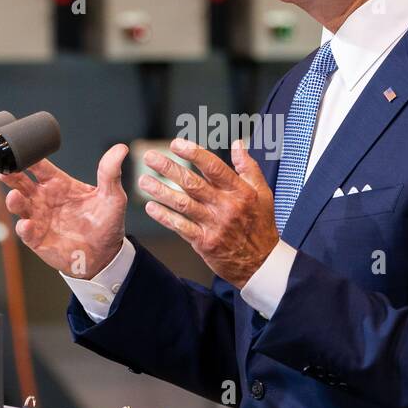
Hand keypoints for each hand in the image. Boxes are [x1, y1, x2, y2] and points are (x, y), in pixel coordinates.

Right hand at [1, 143, 127, 278]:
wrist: (105, 255)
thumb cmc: (106, 223)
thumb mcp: (112, 196)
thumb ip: (110, 173)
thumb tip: (120, 149)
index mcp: (58, 184)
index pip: (39, 166)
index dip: (30, 158)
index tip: (23, 152)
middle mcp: (44, 198)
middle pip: (21, 182)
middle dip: (12, 176)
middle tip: (6, 170)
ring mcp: (38, 218)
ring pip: (19, 206)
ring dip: (14, 200)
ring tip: (15, 197)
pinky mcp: (37, 239)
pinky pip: (26, 232)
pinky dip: (24, 229)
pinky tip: (26, 225)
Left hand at [139, 137, 278, 288]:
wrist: (261, 263)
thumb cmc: (261, 225)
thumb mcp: (263, 192)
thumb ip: (248, 167)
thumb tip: (237, 144)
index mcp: (240, 192)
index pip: (214, 167)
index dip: (193, 154)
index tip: (176, 144)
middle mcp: (226, 207)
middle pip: (193, 183)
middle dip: (169, 168)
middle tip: (150, 157)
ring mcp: (214, 225)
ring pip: (183, 204)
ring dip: (161, 191)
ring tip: (144, 180)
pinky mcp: (204, 242)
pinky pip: (181, 227)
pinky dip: (164, 217)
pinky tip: (151, 207)